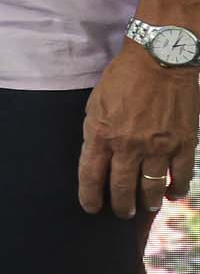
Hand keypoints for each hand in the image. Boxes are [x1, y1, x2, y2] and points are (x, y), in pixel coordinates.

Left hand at [78, 44, 197, 216]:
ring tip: (146, 207)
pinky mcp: (183, 143)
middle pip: (122, 188)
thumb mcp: (95, 105)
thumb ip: (96, 133)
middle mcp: (128, 145)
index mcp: (101, 134)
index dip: (90, 197)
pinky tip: (172, 194)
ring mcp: (158, 146)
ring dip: (147, 202)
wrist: (160, 61)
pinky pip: (181, 175)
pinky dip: (176, 188)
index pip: (91, 176)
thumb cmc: (122, 79)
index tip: (91, 208)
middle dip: (120, 205)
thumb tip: (97, 158)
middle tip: (121, 212)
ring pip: (151, 187)